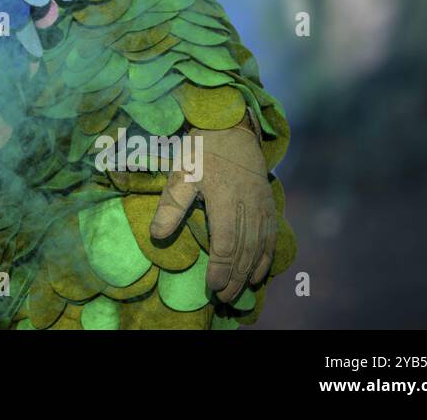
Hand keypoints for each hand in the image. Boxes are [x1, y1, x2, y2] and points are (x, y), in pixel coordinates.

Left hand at [149, 117, 276, 303]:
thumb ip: (170, 207)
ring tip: (239, 292)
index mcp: (224, 198)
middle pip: (244, 250)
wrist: (231, 127)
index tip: (212, 287)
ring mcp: (261, 205)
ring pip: (259, 246)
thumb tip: (156, 236)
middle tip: (224, 298)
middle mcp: (247, 204)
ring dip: (249, 272)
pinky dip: (266, 257)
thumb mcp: (180, 174)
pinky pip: (270, 236)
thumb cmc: (201, 151)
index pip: (225, 243)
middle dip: (234, 278)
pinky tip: (259, 273)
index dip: (220, 269)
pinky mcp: (269, 204)